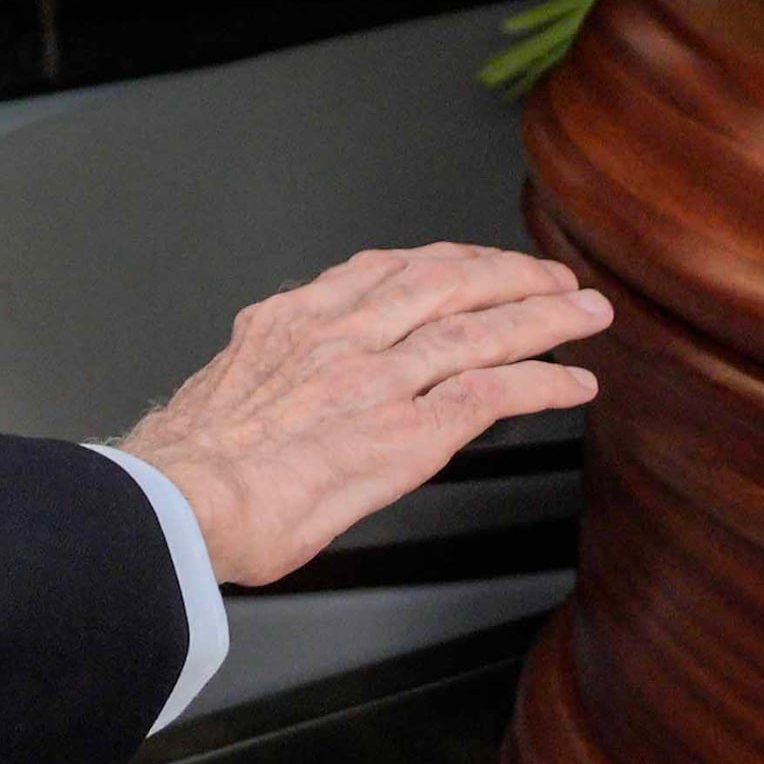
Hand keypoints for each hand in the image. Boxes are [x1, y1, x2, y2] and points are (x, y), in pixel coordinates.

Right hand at [122, 243, 610, 586]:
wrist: (178, 502)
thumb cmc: (182, 472)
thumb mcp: (221, 395)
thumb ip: (266, 384)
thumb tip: (278, 405)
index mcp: (290, 323)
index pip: (384, 270)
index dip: (443, 261)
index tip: (470, 262)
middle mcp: (342, 337)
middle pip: (448, 282)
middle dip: (509, 274)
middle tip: (552, 278)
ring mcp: (379, 380)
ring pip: (481, 328)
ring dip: (545, 318)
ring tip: (586, 315)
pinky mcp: (408, 432)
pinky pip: (494, 394)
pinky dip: (543, 383)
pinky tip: (575, 383)